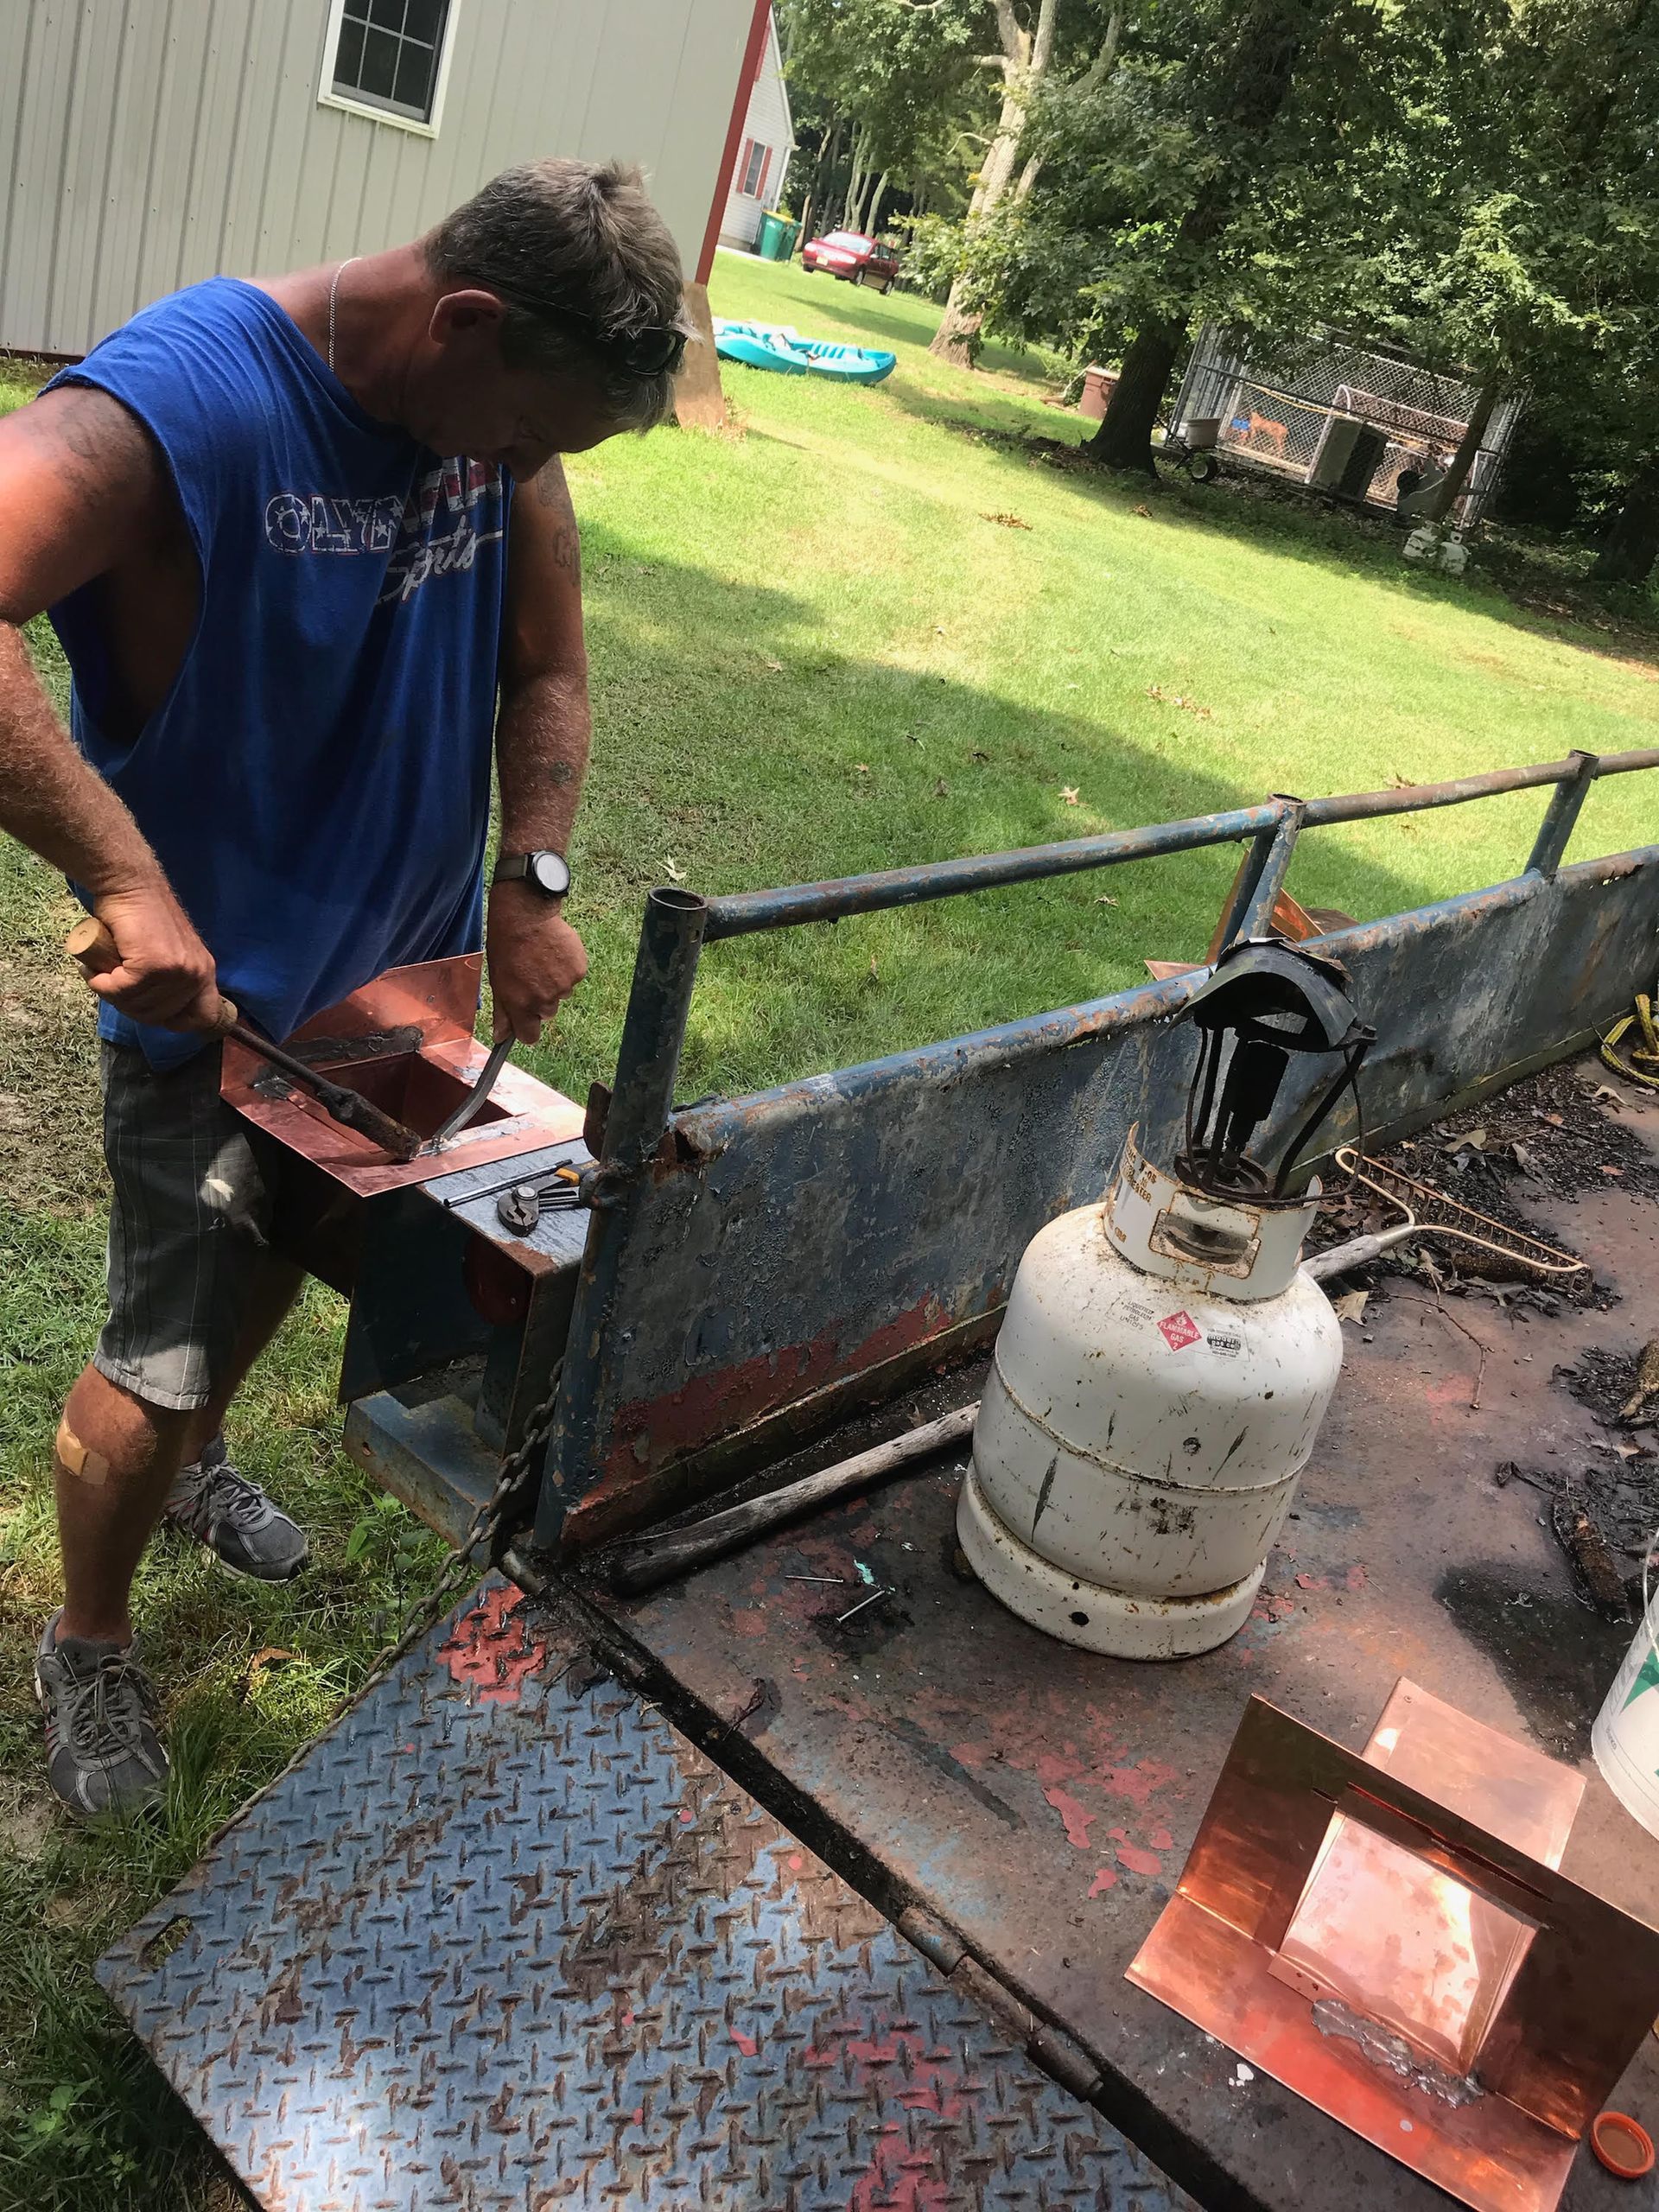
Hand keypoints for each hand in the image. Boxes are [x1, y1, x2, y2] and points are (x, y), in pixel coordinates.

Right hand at [86, 882, 226, 1031]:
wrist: (131, 884)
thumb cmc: (143, 916)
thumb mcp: (171, 952)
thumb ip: (173, 979)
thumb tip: (158, 1012)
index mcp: (204, 972)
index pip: (202, 1017)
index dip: (174, 1022)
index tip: (148, 1010)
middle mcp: (196, 974)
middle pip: (158, 1017)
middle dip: (129, 1006)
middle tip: (112, 985)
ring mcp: (176, 971)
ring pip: (136, 1005)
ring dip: (111, 994)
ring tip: (102, 972)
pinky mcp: (151, 965)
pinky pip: (119, 991)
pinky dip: (100, 984)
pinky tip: (94, 969)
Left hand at [486, 881, 587, 1043]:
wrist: (526, 915)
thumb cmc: (506, 946)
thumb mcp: (497, 980)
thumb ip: (502, 1012)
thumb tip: (501, 1037)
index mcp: (520, 1004)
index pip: (529, 1036)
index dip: (527, 1028)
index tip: (525, 1018)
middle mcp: (544, 999)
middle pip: (547, 1013)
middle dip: (540, 1000)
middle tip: (531, 975)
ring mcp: (564, 986)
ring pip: (562, 994)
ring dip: (554, 982)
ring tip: (543, 960)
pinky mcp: (578, 971)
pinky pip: (574, 978)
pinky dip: (567, 968)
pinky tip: (555, 953)